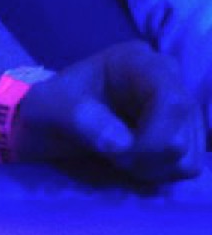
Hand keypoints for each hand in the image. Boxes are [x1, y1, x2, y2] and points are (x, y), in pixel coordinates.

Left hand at [15, 41, 205, 181]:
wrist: (46, 124)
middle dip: (148, 157)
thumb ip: (80, 118)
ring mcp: (176, 107)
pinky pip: (187, 166)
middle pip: (184, 132)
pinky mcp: (179, 134)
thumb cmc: (47, 108)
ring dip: (154, 169)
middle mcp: (165, 77)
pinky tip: (134, 164)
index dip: (153, 138)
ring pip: (188, 155)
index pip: (172, 100)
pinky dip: (161, 174)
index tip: (118, 155)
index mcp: (136, 60)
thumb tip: (122, 143)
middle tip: (113, 158)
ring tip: (120, 159)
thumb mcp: (49, 107)